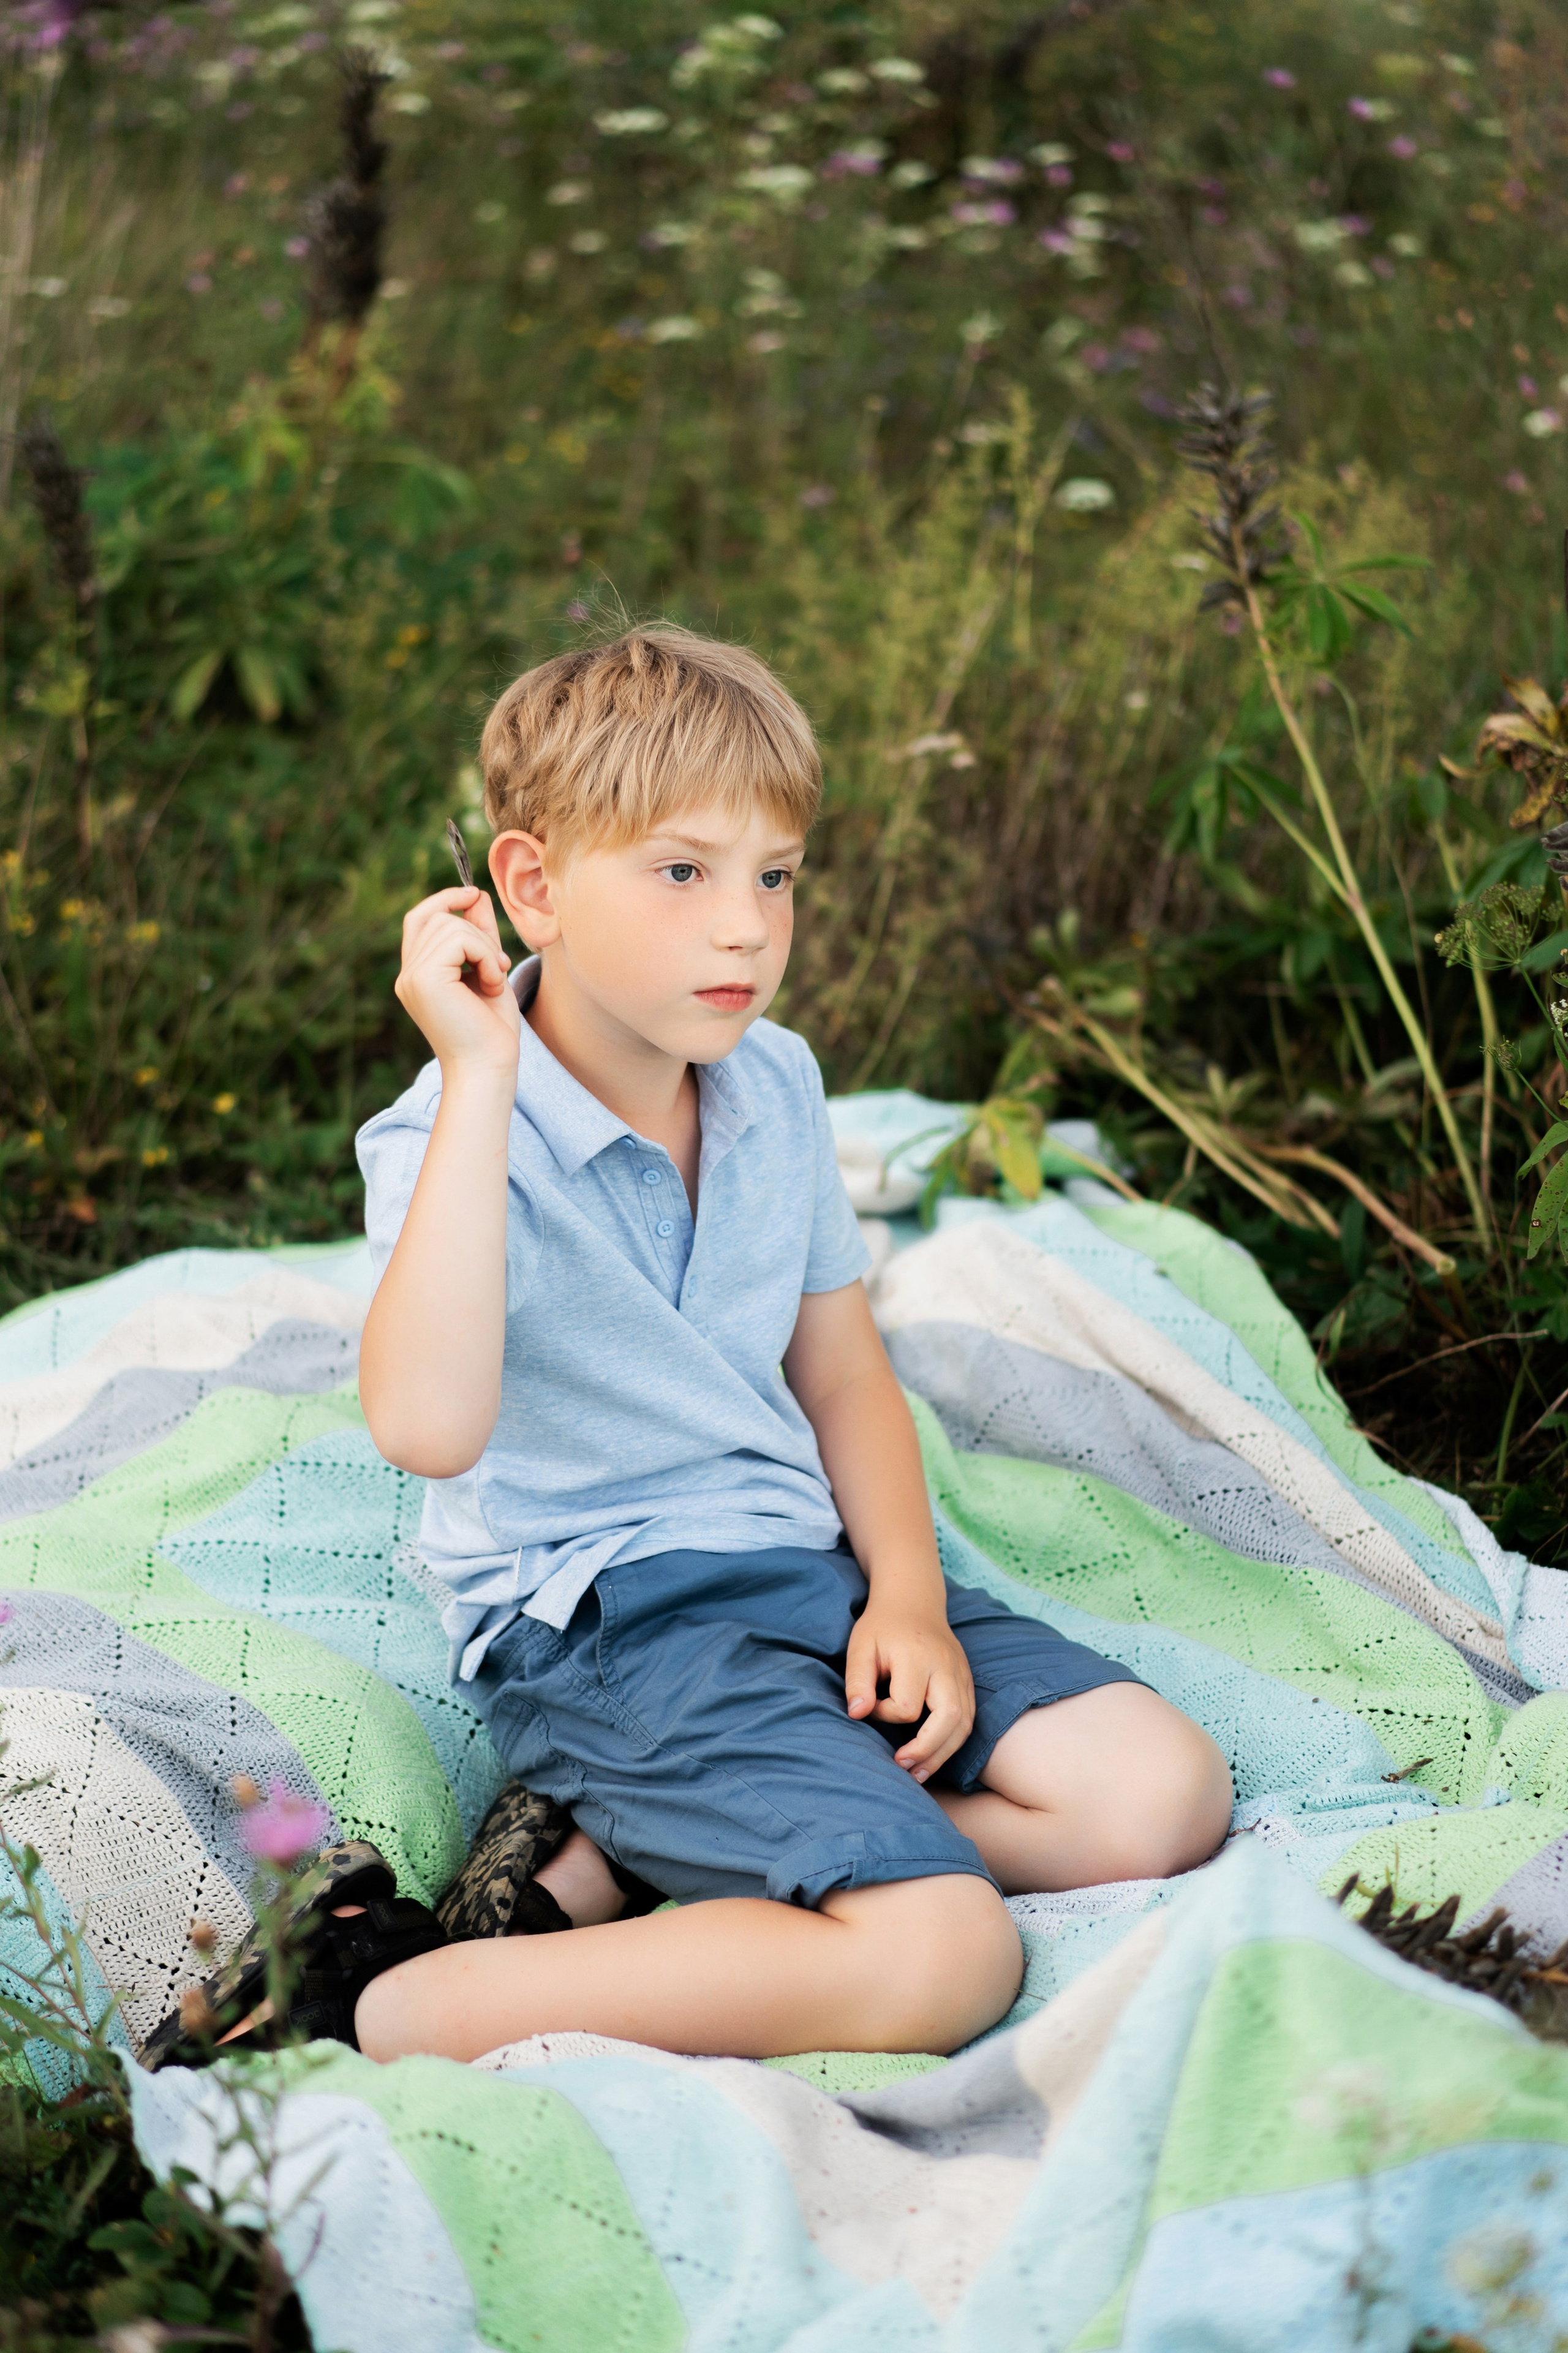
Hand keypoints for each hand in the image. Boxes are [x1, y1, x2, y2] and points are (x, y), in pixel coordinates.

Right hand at [394, 886, 520, 1077]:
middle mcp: (408, 974)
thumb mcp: (487, 970)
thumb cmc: (492, 1030)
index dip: (445, 899)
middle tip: (497, 969)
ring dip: (484, 948)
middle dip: (478, 933)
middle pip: (439, 916)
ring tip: (493, 981)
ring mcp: (412, 977)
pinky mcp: (424, 979)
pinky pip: (460, 939)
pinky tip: (491, 986)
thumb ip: (479, 934)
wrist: (489, 1069)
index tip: (474, 895)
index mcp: (417, 974)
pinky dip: (485, 957)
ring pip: (451, 924)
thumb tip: (475, 894)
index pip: (420, 918)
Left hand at [845, 1604, 974, 1782]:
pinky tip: (932, 1757)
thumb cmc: (882, 1627)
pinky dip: (953, 1742)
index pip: (907, 1706)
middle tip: (901, 1767)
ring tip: (918, 1773)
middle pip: (950, 1719)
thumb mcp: (860, 1647)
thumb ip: (857, 1681)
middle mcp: (946, 1667)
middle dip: (927, 1751)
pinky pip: (969, 1719)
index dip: (886, 1715)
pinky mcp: (967, 1682)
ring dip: (942, 1754)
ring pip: (965, 1725)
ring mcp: (961, 1675)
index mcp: (917, 1657)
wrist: (914, 1602)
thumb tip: (857, 1714)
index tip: (870, 1707)